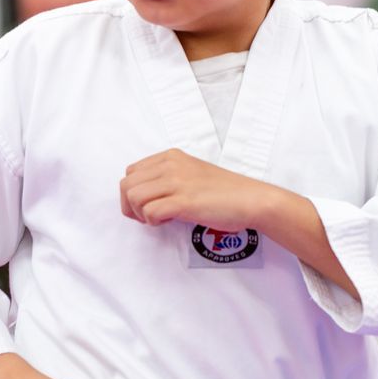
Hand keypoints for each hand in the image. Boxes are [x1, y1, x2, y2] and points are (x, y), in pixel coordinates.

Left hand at [120, 149, 275, 230]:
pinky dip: (153, 221)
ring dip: (140, 214)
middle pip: (126, 185)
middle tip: (146, 217)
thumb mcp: (191, 173)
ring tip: (159, 219)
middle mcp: (171, 165)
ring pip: (133, 197)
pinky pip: (149, 212)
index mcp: (171, 157)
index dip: (132, 192)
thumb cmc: (224, 192)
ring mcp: (177, 182)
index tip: (145, 205)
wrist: (251, 199)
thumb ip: (168, 178)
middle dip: (130, 206)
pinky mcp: (183, 201)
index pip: (131, 172)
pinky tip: (168, 221)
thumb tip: (145, 196)